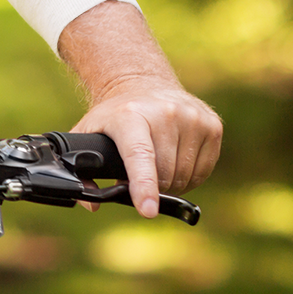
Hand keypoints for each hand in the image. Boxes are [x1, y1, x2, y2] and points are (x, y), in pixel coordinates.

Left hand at [58, 1, 221, 218]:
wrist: (143, 83)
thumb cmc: (115, 116)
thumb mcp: (89, 131)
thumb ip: (80, 167)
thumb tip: (92, 205)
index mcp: (130, 115)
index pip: (140, 155)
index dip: (143, 185)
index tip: (147, 210)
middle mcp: (165, 112)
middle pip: (164, 174)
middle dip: (152, 187)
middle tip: (139, 178)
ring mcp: (192, 117)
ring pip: (185, 176)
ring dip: (171, 184)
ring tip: (156, 168)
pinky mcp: (212, 125)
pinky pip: (203, 171)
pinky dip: (189, 177)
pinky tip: (176, 162)